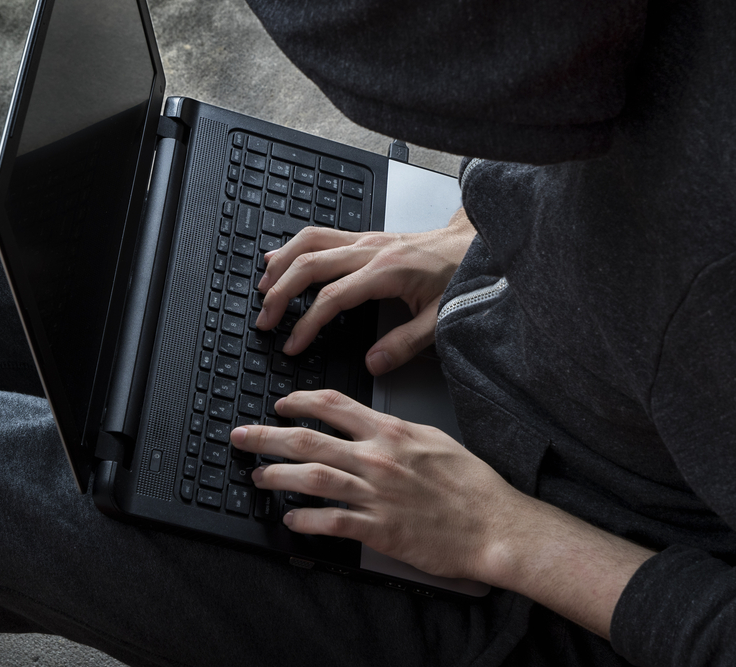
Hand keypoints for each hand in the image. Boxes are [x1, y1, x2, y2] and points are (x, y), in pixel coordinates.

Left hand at [232, 391, 654, 638]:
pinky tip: (289, 520)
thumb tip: (368, 422)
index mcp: (391, 432)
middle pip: (309, 440)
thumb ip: (396, 430)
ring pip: (312, 479)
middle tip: (241, 436)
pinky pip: (332, 522)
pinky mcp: (379, 530)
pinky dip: (306, 521)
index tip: (280, 403)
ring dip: (278, 476)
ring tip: (258, 477)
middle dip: (267, 436)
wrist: (495, 524)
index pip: (334, 406)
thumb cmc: (471, 484)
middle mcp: (378, 459)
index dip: (299, 401)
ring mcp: (377, 495)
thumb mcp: (434, 439)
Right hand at [256, 208, 474, 374]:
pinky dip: (293, 248)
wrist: (474, 243)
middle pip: (309, 264)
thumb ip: (406, 343)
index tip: (292, 345)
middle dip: (280, 293)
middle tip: (264, 320)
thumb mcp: (441, 317)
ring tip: (262, 290)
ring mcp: (366, 239)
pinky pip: (319, 235)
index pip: (331, 298)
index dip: (306, 323)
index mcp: (386, 271)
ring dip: (280, 264)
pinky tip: (279, 259)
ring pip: (308, 242)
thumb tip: (373, 363)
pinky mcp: (366, 237)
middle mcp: (370, 249)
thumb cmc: (460, 275)